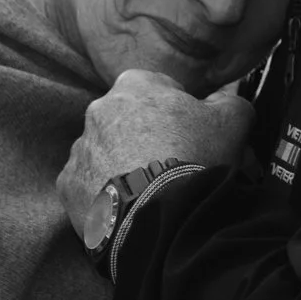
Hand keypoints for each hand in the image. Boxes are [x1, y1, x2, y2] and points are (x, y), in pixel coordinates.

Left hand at [59, 68, 254, 241]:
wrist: (162, 215)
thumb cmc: (195, 157)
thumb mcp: (232, 120)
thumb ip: (230, 100)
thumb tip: (227, 99)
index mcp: (134, 84)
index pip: (158, 89)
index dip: (178, 111)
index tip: (191, 135)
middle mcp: (98, 110)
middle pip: (128, 120)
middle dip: (147, 137)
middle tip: (172, 164)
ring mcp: (80, 149)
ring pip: (105, 153)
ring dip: (123, 165)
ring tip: (151, 191)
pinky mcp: (68, 185)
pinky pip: (89, 186)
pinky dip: (105, 194)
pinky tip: (129, 207)